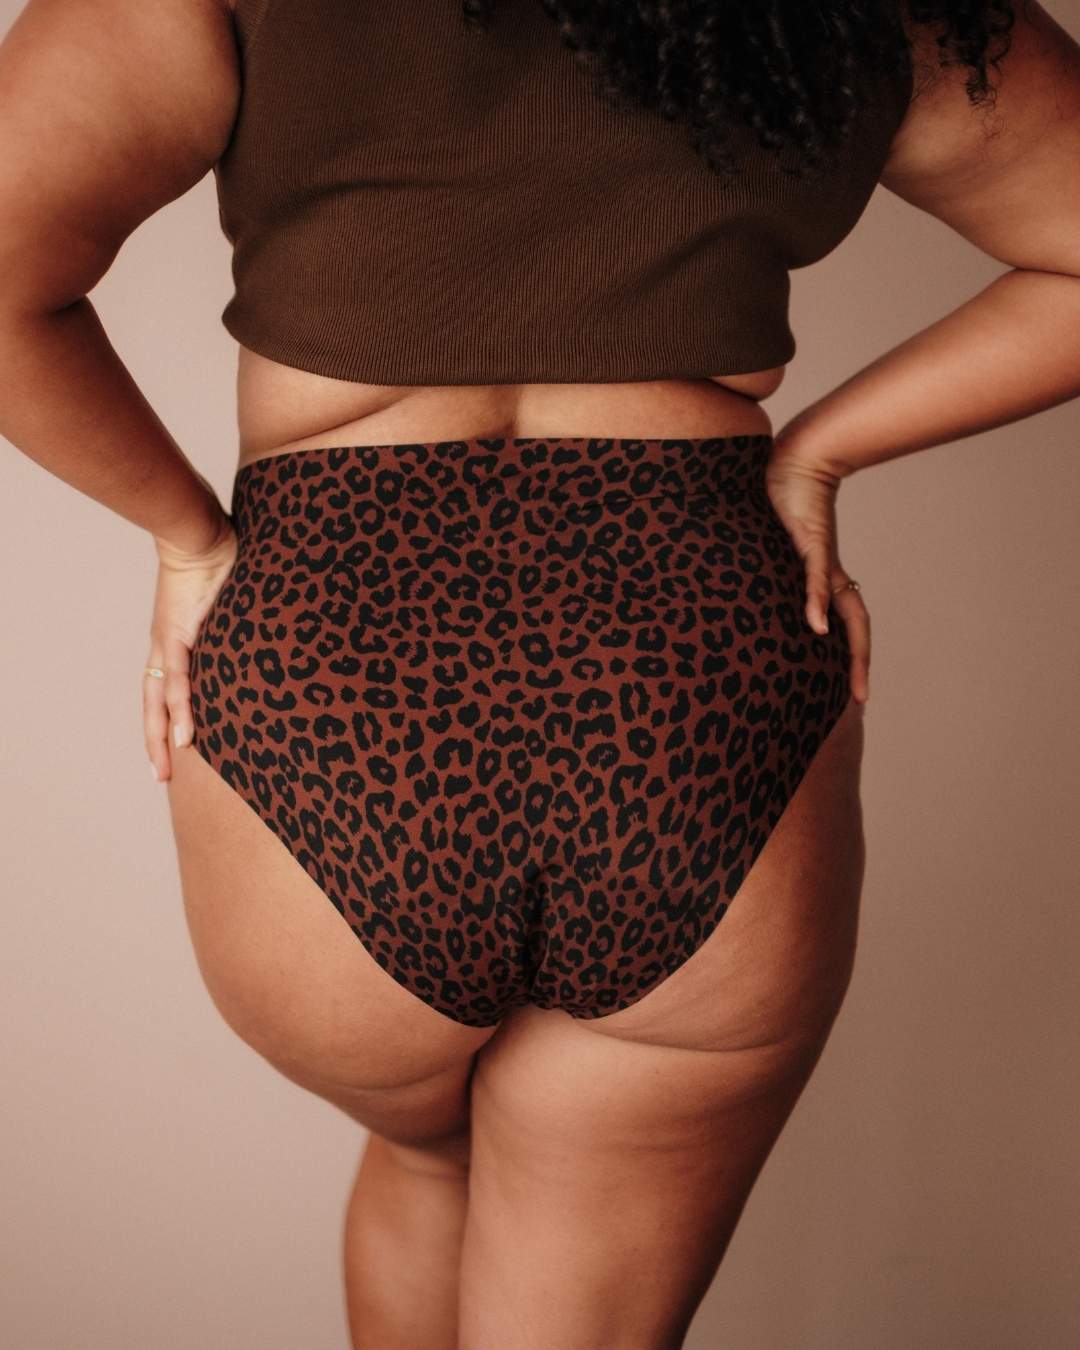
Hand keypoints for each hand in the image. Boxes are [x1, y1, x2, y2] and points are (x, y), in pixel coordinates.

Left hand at [144, 507, 237, 781]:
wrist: (197, 530)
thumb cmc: (217, 557)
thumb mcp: (227, 602)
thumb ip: (239, 622)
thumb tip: (267, 633)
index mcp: (175, 639)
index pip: (164, 686)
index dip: (165, 717)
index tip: (174, 749)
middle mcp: (165, 645)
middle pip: (153, 702)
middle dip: (156, 739)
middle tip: (162, 775)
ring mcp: (168, 641)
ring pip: (160, 699)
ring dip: (162, 735)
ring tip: (168, 767)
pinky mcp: (178, 634)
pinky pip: (178, 679)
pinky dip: (180, 709)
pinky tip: (184, 736)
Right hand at [764, 434, 869, 703]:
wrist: (794, 459)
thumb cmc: (780, 500)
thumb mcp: (774, 548)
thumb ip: (774, 572)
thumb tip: (770, 596)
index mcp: (824, 579)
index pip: (846, 623)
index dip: (853, 655)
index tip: (855, 690)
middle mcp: (830, 575)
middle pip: (855, 627)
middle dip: (860, 664)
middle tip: (861, 701)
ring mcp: (823, 560)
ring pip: (844, 612)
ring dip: (851, 650)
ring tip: (850, 684)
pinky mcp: (812, 542)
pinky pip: (815, 579)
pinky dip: (816, 603)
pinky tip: (816, 628)